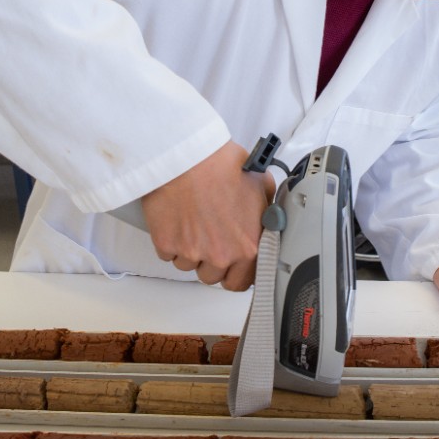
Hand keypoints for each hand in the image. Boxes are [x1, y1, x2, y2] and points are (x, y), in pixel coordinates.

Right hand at [140, 140, 274, 291]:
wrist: (186, 156)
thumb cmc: (221, 165)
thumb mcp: (260, 185)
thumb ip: (268, 211)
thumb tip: (271, 218)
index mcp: (248, 245)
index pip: (242, 281)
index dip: (235, 271)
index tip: (231, 263)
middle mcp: (221, 254)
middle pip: (213, 276)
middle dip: (211, 261)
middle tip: (210, 235)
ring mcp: (192, 252)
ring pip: (189, 266)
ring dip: (190, 251)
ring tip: (193, 222)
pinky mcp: (167, 245)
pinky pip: (168, 254)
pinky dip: (171, 241)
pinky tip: (178, 219)